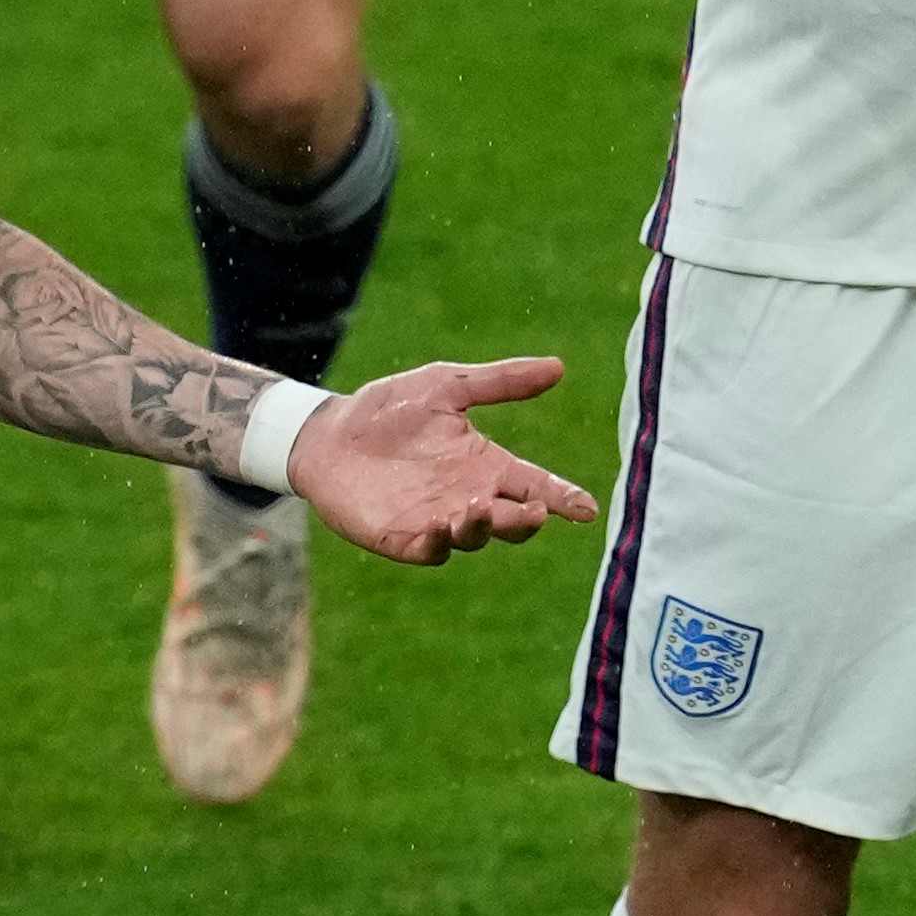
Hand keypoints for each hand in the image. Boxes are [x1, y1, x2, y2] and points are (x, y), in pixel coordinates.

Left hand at [289, 354, 598, 564]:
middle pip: (513, 521)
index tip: (587, 508)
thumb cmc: (390, 409)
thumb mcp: (447, 386)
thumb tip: (558, 367)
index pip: (535, 485)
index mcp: (487, 465)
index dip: (563, 497)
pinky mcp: (404, 538)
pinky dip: (441, 542)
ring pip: (475, 536)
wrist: (329, 433)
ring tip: (477, 506)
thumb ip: (500, 382)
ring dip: (483, 526)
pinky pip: (431, 549)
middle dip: (527, 519)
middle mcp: (469, 498)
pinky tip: (443, 526)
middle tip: (536, 509)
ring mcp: (438, 521)